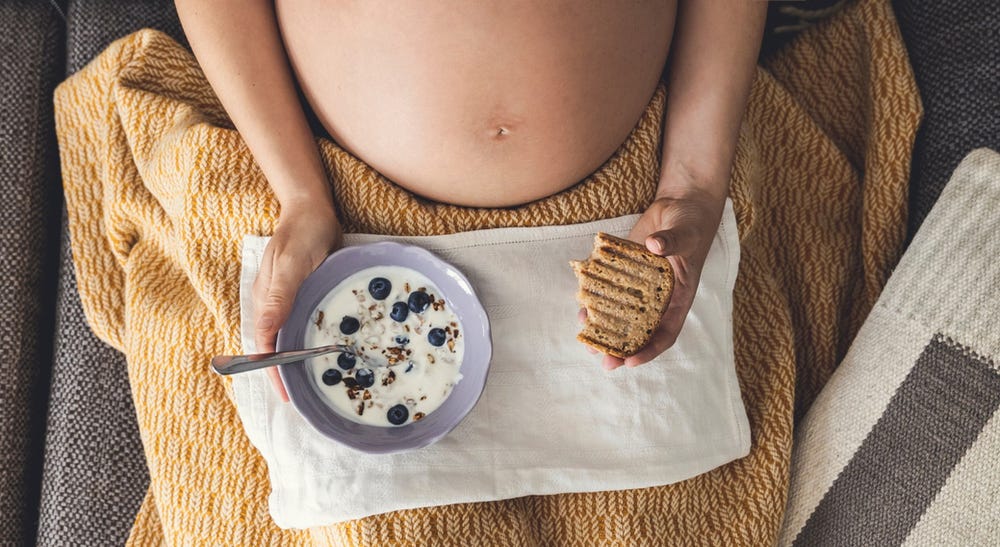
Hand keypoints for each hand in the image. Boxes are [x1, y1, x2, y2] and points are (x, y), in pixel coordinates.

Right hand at [252, 204, 341, 400]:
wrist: (311, 208)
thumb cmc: (303, 232)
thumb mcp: (292, 263)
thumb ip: (280, 296)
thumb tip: (264, 333)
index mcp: (264, 301)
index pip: (263, 346)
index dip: (273, 372)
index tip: (287, 395)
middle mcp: (270, 305)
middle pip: (271, 348)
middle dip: (283, 374)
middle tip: (303, 400)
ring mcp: (283, 301)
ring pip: (284, 339)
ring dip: (294, 361)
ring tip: (313, 385)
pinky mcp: (298, 296)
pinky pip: (298, 325)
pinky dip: (306, 342)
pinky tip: (324, 352)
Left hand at [586, 187, 724, 370]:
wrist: (679, 206)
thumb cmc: (690, 224)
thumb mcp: (686, 233)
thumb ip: (673, 241)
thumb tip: (655, 246)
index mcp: (678, 298)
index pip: (665, 332)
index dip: (649, 350)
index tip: (630, 362)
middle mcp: (658, 298)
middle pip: (639, 330)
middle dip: (621, 347)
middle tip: (603, 360)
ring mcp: (640, 286)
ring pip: (621, 315)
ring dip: (604, 329)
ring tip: (587, 340)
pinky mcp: (625, 272)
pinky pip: (610, 291)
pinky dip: (596, 300)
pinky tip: (582, 306)